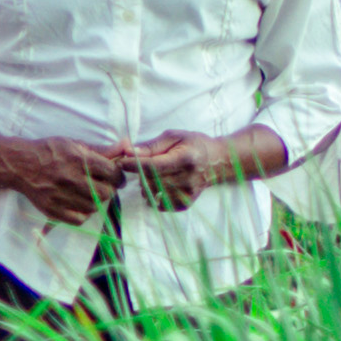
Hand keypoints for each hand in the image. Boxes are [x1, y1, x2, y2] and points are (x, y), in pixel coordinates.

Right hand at [28, 134, 134, 211]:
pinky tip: (79, 204)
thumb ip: (101, 149)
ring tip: (89, 193)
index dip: (118, 175)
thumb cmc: (49, 151)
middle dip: (109, 188)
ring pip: (94, 207)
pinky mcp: (53, 210)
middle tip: (103, 184)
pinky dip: (83, 214)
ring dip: (96, 201)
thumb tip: (127, 146)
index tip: (115, 176)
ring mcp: (62, 197)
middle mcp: (72, 180)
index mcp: (80, 160)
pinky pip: (79, 219)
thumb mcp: (75, 144)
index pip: (112, 173)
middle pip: (106, 192)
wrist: (20, 165)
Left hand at [139, 133, 276, 207]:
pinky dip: (155, 195)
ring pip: (152, 193)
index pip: (152, 166)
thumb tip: (128, 152)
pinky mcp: (186, 203)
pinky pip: (160, 204)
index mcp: (184, 158)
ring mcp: (187, 193)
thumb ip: (151, 145)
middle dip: (140, 173)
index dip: (134, 164)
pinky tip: (161, 185)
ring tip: (156, 174)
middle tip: (144, 165)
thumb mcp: (174, 137)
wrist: (219, 161)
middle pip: (150, 180)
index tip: (122, 162)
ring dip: (147, 184)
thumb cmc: (194, 144)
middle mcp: (187, 178)